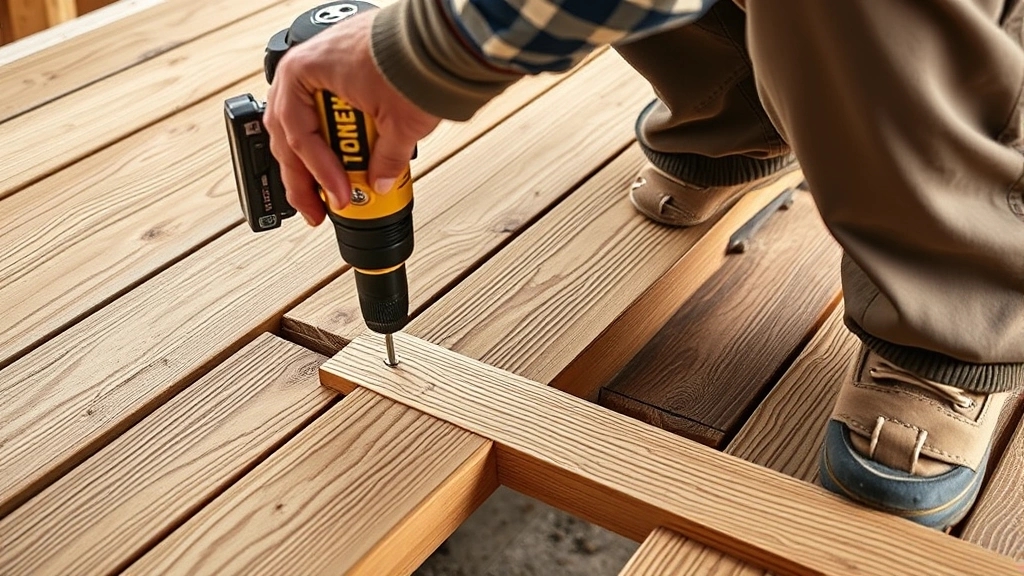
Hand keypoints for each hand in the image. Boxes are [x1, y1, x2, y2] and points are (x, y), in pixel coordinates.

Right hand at [263, 11, 440, 225]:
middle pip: (289, 132)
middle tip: (314, 208)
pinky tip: (344, 155)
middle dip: (303, 176)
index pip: (300, 138)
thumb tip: (377, 181)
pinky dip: (332, 133)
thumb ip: (385, 160)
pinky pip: (323, 106)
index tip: (336, 198)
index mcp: (303, 73)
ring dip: (315, 156)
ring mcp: (322, 62)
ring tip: (330, 186)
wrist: (440, 32)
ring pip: (301, 120)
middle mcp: (305, 64)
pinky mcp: (342, 64)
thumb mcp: (399, 124)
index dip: (318, 176)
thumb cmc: (413, 57)